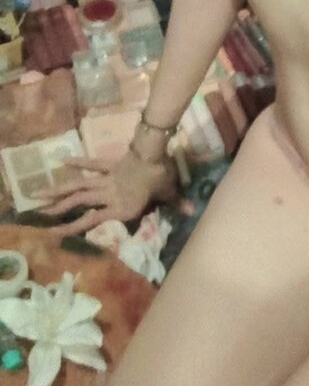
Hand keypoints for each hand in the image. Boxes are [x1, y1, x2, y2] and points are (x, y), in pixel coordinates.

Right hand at [33, 150, 178, 235]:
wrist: (154, 151)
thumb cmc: (161, 176)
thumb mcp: (169, 193)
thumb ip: (177, 204)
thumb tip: (194, 212)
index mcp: (121, 208)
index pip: (94, 221)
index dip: (74, 228)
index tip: (56, 234)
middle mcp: (108, 195)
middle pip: (79, 203)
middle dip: (58, 210)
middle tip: (38, 216)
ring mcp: (106, 179)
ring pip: (78, 186)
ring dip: (58, 189)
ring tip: (38, 193)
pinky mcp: (108, 163)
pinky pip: (91, 164)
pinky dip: (77, 162)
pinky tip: (61, 161)